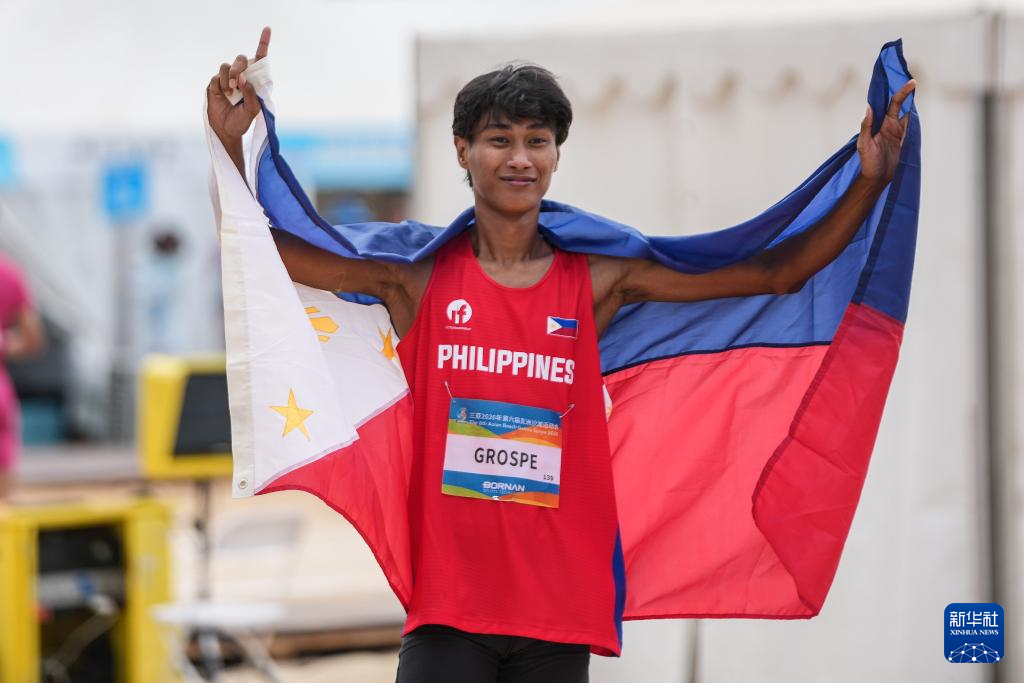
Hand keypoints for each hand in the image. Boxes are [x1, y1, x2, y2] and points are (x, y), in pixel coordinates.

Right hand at [207, 26, 270, 144]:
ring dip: (229, 77)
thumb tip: (243, 78)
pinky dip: (221, 84)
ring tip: (230, 92)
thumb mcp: (252, 110)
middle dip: (240, 67)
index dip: (263, 42)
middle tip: (238, 82)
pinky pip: (217, 76)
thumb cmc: (242, 120)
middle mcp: (241, 76)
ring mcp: (227, 79)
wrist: (226, 130)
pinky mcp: (215, 83)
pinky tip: (224, 94)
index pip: (260, 58)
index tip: (267, 28)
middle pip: (241, 59)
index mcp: (254, 80)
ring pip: (226, 65)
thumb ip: (251, 94)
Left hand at [857, 79, 915, 183]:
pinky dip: (915, 125)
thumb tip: (869, 106)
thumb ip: (866, 126)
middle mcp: (890, 125)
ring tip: (913, 101)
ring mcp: (899, 133)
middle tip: (914, 83)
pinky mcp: (906, 141)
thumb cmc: (867, 162)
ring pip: (909, 117)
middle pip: (901, 106)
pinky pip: (913, 130)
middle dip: (907, 95)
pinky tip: (916, 121)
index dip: (899, 92)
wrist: (877, 178)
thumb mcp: (864, 144)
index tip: (909, 82)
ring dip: (912, 110)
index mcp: (880, 123)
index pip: (890, 104)